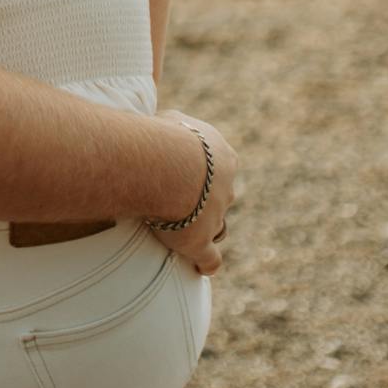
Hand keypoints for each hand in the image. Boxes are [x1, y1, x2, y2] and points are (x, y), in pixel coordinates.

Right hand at [150, 113, 238, 275]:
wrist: (165, 165)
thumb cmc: (162, 138)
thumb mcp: (170, 119)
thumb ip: (173, 125)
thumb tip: (162, 123)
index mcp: (223, 157)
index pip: (220, 168)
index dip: (204, 174)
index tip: (186, 176)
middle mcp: (226, 188)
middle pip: (222, 198)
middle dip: (207, 202)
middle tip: (182, 203)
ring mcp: (216, 217)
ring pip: (219, 228)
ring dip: (208, 231)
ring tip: (189, 234)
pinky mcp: (200, 243)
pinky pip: (210, 259)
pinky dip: (206, 263)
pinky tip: (200, 268)